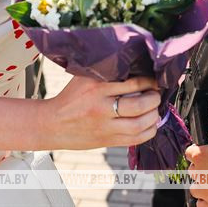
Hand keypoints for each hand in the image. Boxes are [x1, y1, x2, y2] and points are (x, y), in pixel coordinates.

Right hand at [41, 75, 159, 149]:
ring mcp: (105, 126)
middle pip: (138, 105)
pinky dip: (149, 131)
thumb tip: (134, 66)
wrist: (52, 124)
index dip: (149, 81)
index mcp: (96, 87)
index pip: (132, 83)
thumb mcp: (83, 78)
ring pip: (139, 124)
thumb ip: (105, 73)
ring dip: (154, 115)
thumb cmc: (70, 98)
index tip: (153, 79)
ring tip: (154, 108)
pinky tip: (150, 123)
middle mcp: (101, 107)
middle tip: (156, 94)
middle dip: (154, 98)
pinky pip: (135, 139)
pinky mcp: (107, 141)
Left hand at [185, 129, 207, 206]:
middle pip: (193, 172)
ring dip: (202, 186)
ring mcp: (206, 191)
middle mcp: (199, 174)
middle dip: (201, 170)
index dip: (197, 153)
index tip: (204, 155)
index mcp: (200, 155)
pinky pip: (201, 205)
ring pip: (195, 189)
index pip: (189, 153)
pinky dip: (205, 202)